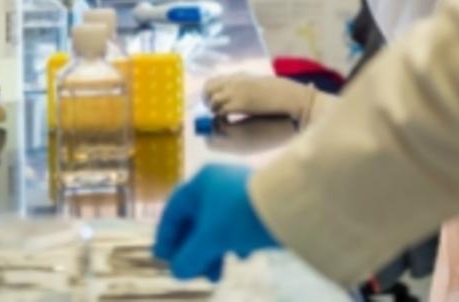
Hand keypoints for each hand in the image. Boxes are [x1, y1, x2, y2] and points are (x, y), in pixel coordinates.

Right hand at [154, 164, 278, 280]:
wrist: (293, 204)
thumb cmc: (242, 216)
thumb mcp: (210, 239)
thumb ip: (189, 257)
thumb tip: (178, 271)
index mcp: (200, 183)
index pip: (173, 212)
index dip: (166, 238)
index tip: (165, 261)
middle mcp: (218, 183)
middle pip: (196, 221)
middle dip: (193, 251)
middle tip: (194, 274)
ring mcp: (240, 192)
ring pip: (218, 226)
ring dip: (213, 252)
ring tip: (216, 275)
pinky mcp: (259, 204)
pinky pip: (238, 226)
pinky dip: (234, 243)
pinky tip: (243, 256)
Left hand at [203, 74, 318, 124]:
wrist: (294, 99)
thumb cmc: (283, 94)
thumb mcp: (260, 86)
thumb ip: (246, 88)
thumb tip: (233, 97)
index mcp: (240, 76)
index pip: (212, 82)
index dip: (209, 94)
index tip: (213, 104)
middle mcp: (235, 80)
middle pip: (208, 89)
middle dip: (208, 102)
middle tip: (214, 113)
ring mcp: (237, 91)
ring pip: (212, 101)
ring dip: (215, 111)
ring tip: (223, 118)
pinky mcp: (240, 103)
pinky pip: (221, 110)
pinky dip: (222, 117)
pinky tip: (230, 121)